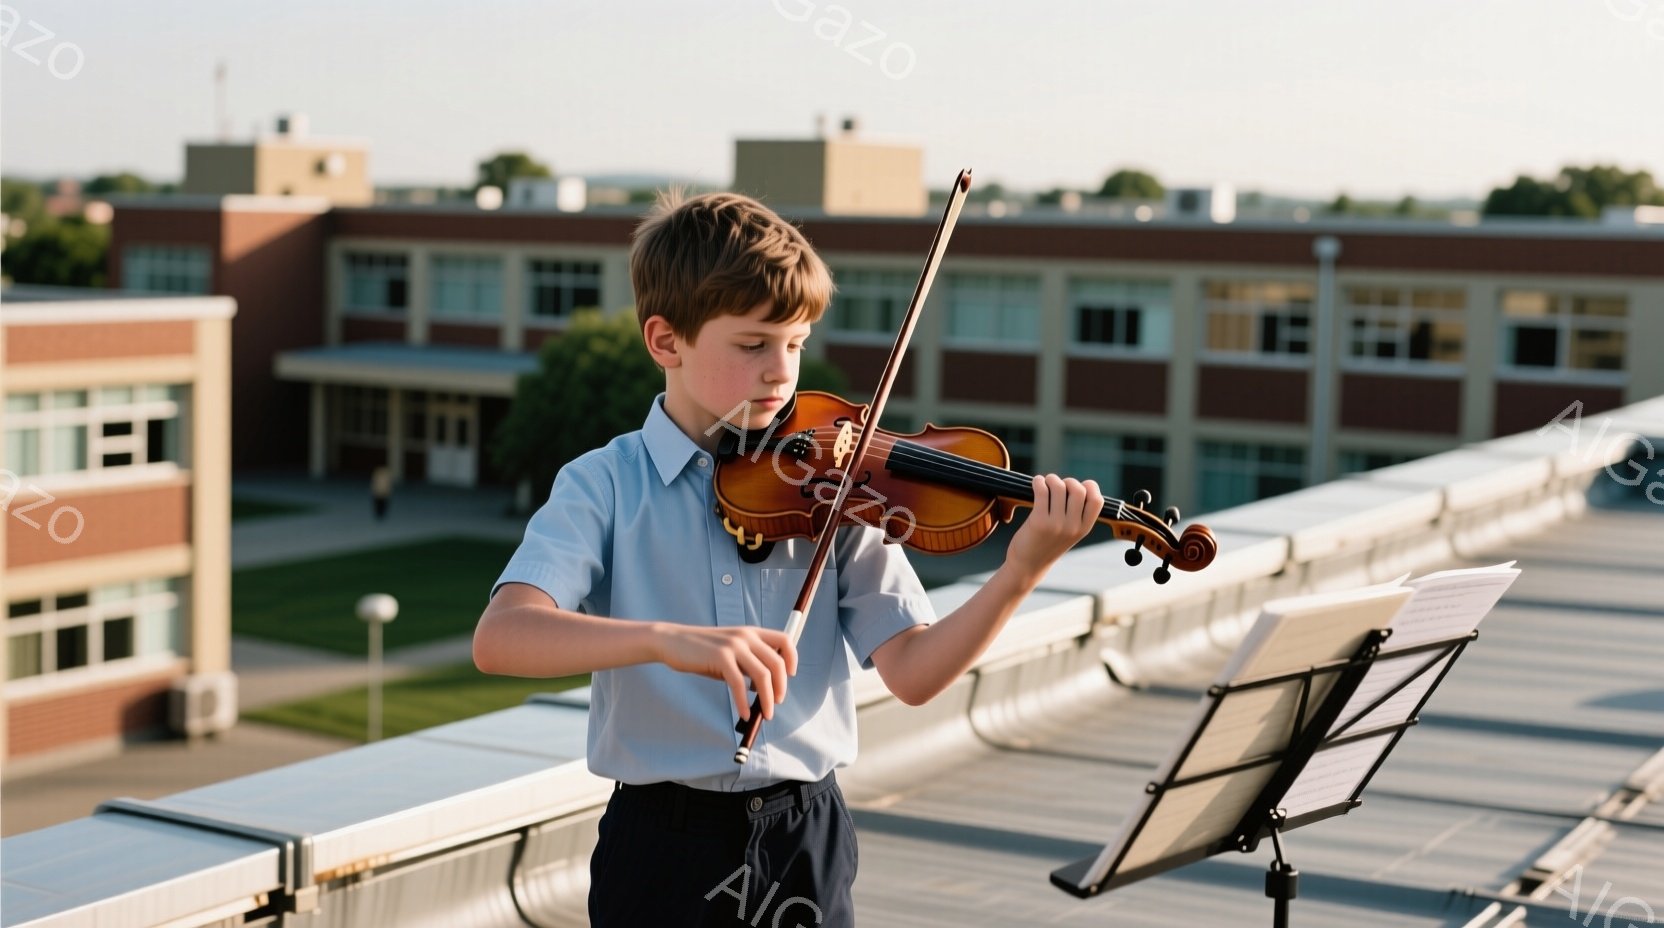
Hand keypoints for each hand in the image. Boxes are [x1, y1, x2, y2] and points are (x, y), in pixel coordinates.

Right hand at [653, 623, 797, 720]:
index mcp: (751, 632)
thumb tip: (763, 690)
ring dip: (768, 698)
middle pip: (777, 663)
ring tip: (766, 713)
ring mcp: (734, 646)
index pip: (784, 640)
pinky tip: (744, 714)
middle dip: (781, 687)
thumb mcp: (729, 653)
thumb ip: (747, 666)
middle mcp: (746, 636)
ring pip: (762, 676)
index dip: (792, 658)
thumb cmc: (702, 651)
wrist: (673, 641)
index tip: (791, 675)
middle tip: (777, 702)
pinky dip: (743, 703)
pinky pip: (739, 685)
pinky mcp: (720, 658)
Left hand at [1006, 474, 1102, 579]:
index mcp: (1084, 529)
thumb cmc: (1048, 544)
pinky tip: (1036, 483)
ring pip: (1059, 487)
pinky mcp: (1039, 521)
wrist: (1028, 565)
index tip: (1079, 486)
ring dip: (1051, 479)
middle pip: (1078, 489)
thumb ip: (1077, 515)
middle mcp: (1073, 527)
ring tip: (1045, 483)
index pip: (1097, 500)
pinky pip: (1042, 491)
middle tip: (1057, 485)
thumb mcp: (1070, 533)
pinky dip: (1039, 482)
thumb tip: (1075, 485)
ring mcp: (1056, 524)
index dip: (1090, 487)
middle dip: (1068, 481)